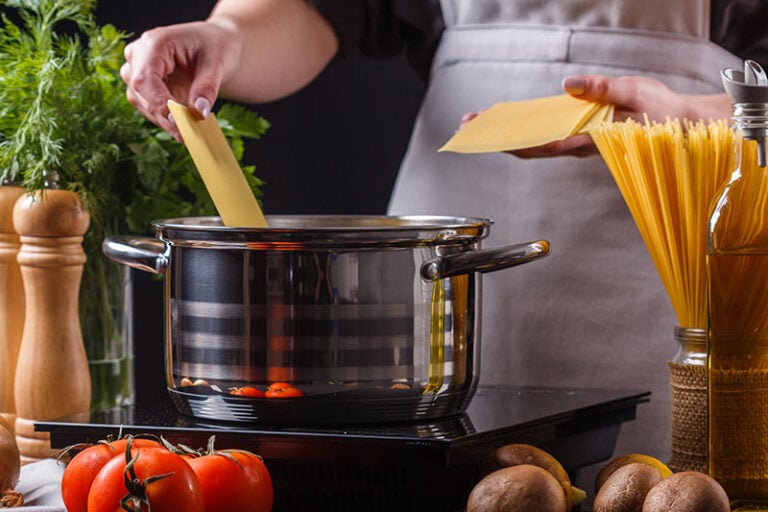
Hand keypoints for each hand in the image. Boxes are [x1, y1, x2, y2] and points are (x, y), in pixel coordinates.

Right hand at [121, 20, 237, 139]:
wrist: (214, 45)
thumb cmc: (215, 47)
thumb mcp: (216, 65)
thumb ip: (206, 88)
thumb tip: (198, 113)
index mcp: (154, 43)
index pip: (144, 77)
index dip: (158, 102)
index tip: (177, 121)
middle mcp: (139, 55)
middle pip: (140, 93)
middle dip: (164, 117)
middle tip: (189, 136)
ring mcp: (136, 70)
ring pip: (142, 103)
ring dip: (164, 121)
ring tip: (190, 133)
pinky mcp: (142, 85)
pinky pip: (148, 107)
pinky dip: (166, 119)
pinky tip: (184, 127)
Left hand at [461, 75, 730, 158]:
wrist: (685, 127)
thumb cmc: (663, 112)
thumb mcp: (635, 91)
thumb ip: (602, 88)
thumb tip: (568, 85)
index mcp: (590, 139)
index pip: (543, 144)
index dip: (512, 142)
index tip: (486, 138)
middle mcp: (580, 145)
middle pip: (532, 146)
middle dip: (498, 138)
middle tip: (466, 127)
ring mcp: (581, 142)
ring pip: (538, 142)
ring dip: (509, 134)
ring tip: (480, 123)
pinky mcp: (586, 135)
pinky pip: (550, 135)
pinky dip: (529, 129)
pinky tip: (513, 122)